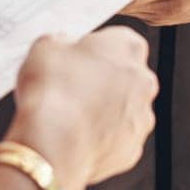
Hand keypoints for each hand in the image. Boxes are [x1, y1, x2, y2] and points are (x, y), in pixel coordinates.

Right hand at [7, 28, 156, 189]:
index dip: (92, 49)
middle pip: (124, 75)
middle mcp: (143, 81)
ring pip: (123, 109)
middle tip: (70, 87)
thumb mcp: (45, 46)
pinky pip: (116, 139)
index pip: (117, 40)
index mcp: (128, 46)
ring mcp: (141, 118)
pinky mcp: (132, 150)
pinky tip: (74, 136)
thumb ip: (62, 42)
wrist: (52, 146)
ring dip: (102, 110)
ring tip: (69, 115)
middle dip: (101, 80)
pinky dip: (100, 138)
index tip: (74, 58)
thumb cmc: (52, 92)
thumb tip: (62, 47)